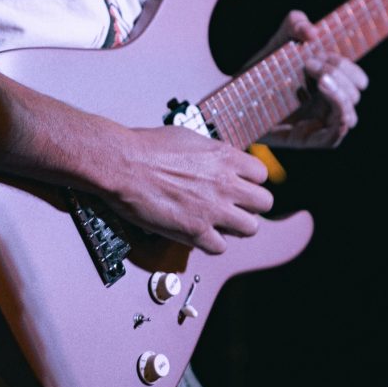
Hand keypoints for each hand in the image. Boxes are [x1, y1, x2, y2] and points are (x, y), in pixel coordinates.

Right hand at [100, 125, 273, 253]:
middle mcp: (226, 184)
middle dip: (250, 206)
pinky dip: (211, 243)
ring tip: (219, 223)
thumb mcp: (190, 138)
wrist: (123, 164)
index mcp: (226, 158)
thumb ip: (213, 154)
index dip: (251, 182)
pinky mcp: (196, 231)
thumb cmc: (147, 148)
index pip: (262, 175)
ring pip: (251, 228)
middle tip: (234, 206)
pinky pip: (221, 247)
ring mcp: (213, 209)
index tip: (240, 185)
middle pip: (264, 203)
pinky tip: (200, 234)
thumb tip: (219, 161)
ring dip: (236, 227)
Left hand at [257, 11, 368, 149]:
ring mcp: (319, 124)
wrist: (234, 95)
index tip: (327, 53)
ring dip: (340, 94)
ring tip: (318, 78)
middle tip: (310, 63)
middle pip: (354, 93)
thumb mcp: (278, 41)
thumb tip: (312, 32)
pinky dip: (339, 121)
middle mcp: (328, 105)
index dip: (349, 68)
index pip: (356, 79)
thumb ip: (295, 24)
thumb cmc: (260, 71)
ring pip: (349, 116)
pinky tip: (328, 100)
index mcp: (330, 83)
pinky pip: (334, 138)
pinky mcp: (307, 139)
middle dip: (339, 73)